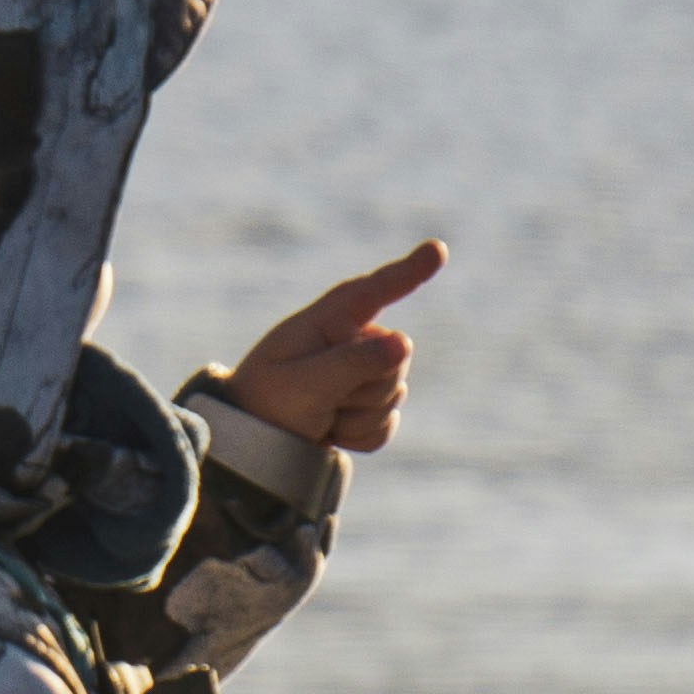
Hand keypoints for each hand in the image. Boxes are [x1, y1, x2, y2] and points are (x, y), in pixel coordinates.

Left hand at [219, 239, 446, 459]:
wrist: (256, 444)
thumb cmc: (270, 402)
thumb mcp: (304, 383)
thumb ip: (353, 363)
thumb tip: (404, 343)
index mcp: (331, 319)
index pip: (377, 290)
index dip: (410, 270)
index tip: (437, 249)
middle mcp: (354, 338)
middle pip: (395, 361)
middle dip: (364, 390)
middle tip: (319, 400)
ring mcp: (365, 370)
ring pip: (394, 395)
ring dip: (356, 416)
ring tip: (318, 415)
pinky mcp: (371, 404)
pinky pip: (387, 424)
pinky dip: (359, 436)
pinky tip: (330, 431)